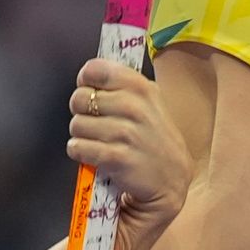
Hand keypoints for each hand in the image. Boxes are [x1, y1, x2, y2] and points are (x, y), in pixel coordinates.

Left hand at [65, 56, 190, 227]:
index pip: (95, 70)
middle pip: (79, 98)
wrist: (172, 179)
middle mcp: (133, 107)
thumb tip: (88, 78)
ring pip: (76, 125)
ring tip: (96, 141)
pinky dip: (79, 151)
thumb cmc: (156, 139)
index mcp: (140, 87)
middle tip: (93, 122)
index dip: (85, 81)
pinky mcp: (116, 158)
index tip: (90, 91)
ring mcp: (125, 133)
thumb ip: (123, 87)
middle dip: (81, 111)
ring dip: (80, 135)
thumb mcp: (150, 102)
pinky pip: (78, 147)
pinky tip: (92, 154)